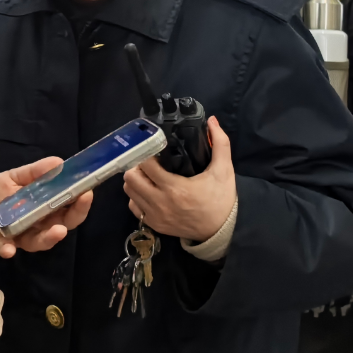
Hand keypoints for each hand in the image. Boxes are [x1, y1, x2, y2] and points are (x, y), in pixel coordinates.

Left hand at [0, 156, 92, 257]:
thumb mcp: (12, 179)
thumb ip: (33, 173)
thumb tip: (59, 162)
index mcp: (43, 207)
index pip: (67, 205)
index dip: (79, 200)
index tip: (88, 189)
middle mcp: (37, 224)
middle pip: (63, 224)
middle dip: (74, 215)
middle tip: (81, 202)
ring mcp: (21, 236)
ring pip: (41, 240)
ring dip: (51, 236)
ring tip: (59, 231)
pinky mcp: (3, 245)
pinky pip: (9, 249)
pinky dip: (10, 248)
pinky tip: (9, 247)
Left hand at [122, 117, 235, 241]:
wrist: (222, 231)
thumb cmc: (221, 199)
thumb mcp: (224, 170)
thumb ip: (221, 143)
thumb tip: (213, 120)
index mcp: (174, 188)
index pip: (145, 166)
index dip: (147, 154)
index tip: (154, 149)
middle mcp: (160, 202)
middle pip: (131, 179)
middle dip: (137, 166)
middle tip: (148, 161)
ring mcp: (155, 215)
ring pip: (129, 192)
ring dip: (135, 181)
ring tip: (148, 175)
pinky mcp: (154, 224)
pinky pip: (134, 207)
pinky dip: (136, 197)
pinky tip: (148, 191)